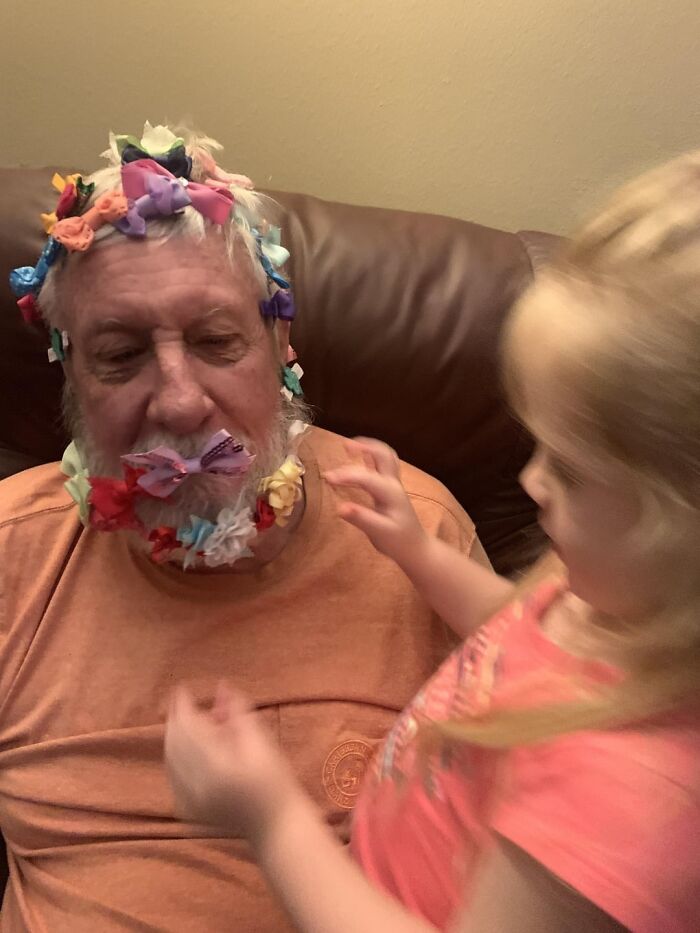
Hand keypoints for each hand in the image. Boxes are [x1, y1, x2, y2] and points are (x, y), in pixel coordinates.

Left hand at [164, 682, 298, 843]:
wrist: (275, 826)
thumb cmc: (275, 782)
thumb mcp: (263, 743)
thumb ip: (239, 714)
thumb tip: (222, 687)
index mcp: (216, 769)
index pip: (188, 729)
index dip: (182, 707)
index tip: (182, 689)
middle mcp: (196, 787)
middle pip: (174, 744)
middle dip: (177, 719)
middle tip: (186, 702)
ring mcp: (189, 802)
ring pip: (171, 759)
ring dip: (178, 737)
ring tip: (196, 724)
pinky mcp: (188, 810)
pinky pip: (173, 776)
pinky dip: (178, 757)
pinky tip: (192, 749)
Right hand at [323, 437, 428, 568]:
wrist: (415, 548)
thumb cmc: (398, 542)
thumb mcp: (378, 533)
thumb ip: (361, 519)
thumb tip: (340, 508)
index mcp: (390, 493)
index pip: (366, 477)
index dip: (346, 475)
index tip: (327, 478)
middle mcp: (393, 484)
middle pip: (383, 455)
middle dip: (364, 447)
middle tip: (344, 445)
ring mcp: (394, 484)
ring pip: (385, 456)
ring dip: (369, 448)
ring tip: (350, 446)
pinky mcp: (391, 488)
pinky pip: (383, 465)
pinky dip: (371, 457)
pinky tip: (361, 457)